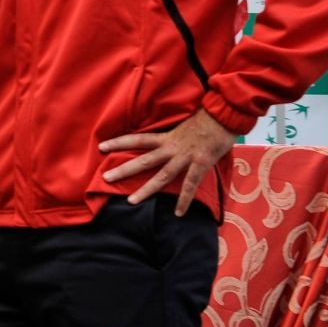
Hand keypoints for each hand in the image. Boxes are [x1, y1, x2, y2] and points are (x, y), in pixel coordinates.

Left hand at [100, 108, 237, 215]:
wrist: (226, 113)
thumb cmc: (207, 118)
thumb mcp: (184, 125)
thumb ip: (174, 137)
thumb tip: (166, 144)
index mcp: (167, 137)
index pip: (137, 139)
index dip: (119, 142)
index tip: (101, 146)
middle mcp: (172, 147)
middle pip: (143, 160)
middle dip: (124, 170)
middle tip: (104, 178)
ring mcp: (186, 156)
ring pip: (162, 176)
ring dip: (146, 189)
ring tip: (130, 201)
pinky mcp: (201, 163)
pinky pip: (190, 184)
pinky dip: (184, 200)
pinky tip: (178, 213)